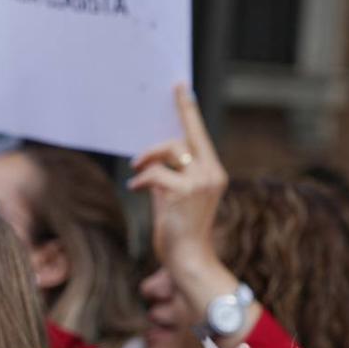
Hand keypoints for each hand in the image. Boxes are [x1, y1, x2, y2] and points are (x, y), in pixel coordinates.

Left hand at [128, 85, 227, 274]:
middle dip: (156, 145)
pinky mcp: (184, 192)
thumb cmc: (180, 232)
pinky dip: (141, 180)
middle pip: (182, 138)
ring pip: (169, 150)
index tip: (180, 87)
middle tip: (137, 160)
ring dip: (147, 160)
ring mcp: (200, 181)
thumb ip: (169, 177)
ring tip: (137, 175)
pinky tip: (135, 189)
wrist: (189, 260)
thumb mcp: (176, 199)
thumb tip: (150, 162)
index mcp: (213, 172)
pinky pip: (155, 173)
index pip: (200, 134)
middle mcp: (211, 173)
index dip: (188, 110)